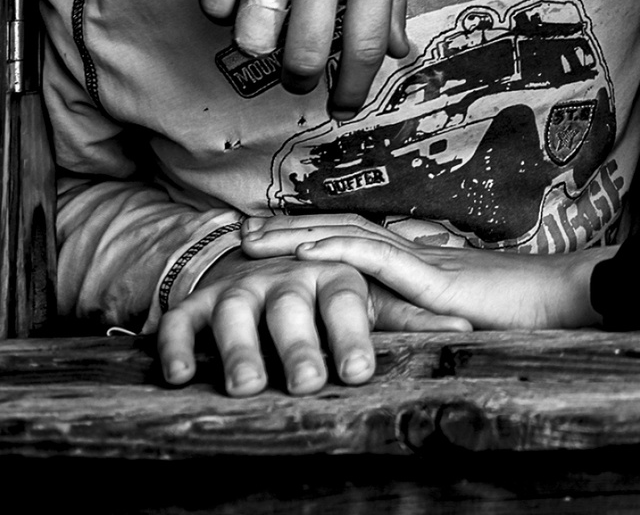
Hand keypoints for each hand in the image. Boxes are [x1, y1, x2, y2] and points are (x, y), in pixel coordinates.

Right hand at [155, 252, 471, 395]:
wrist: (255, 252)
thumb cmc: (324, 287)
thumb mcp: (365, 294)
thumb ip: (408, 314)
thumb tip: (464, 326)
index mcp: (332, 275)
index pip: (346, 299)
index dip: (352, 332)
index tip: (360, 372)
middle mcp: (285, 277)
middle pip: (290, 309)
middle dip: (299, 346)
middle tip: (310, 384)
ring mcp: (239, 288)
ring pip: (235, 314)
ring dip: (239, 349)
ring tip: (248, 387)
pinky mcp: (197, 303)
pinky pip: (181, 323)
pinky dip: (176, 345)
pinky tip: (178, 376)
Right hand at [203, 0, 410, 117]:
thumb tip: (396, 53)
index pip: (361, 51)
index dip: (352, 90)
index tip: (343, 108)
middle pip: (301, 58)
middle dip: (300, 80)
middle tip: (300, 75)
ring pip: (252, 42)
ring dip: (261, 51)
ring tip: (271, 37)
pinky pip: (213, 6)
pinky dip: (224, 12)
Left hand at [243, 217, 606, 330]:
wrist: (571, 295)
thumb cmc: (530, 304)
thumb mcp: (469, 301)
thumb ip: (436, 290)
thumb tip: (406, 282)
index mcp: (423, 257)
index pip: (357, 238)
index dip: (312, 233)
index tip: (269, 237)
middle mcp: (418, 249)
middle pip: (340, 230)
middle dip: (286, 229)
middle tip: (238, 231)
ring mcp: (425, 259)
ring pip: (348, 238)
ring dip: (295, 237)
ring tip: (251, 240)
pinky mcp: (435, 277)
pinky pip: (377, 259)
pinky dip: (335, 253)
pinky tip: (302, 254)